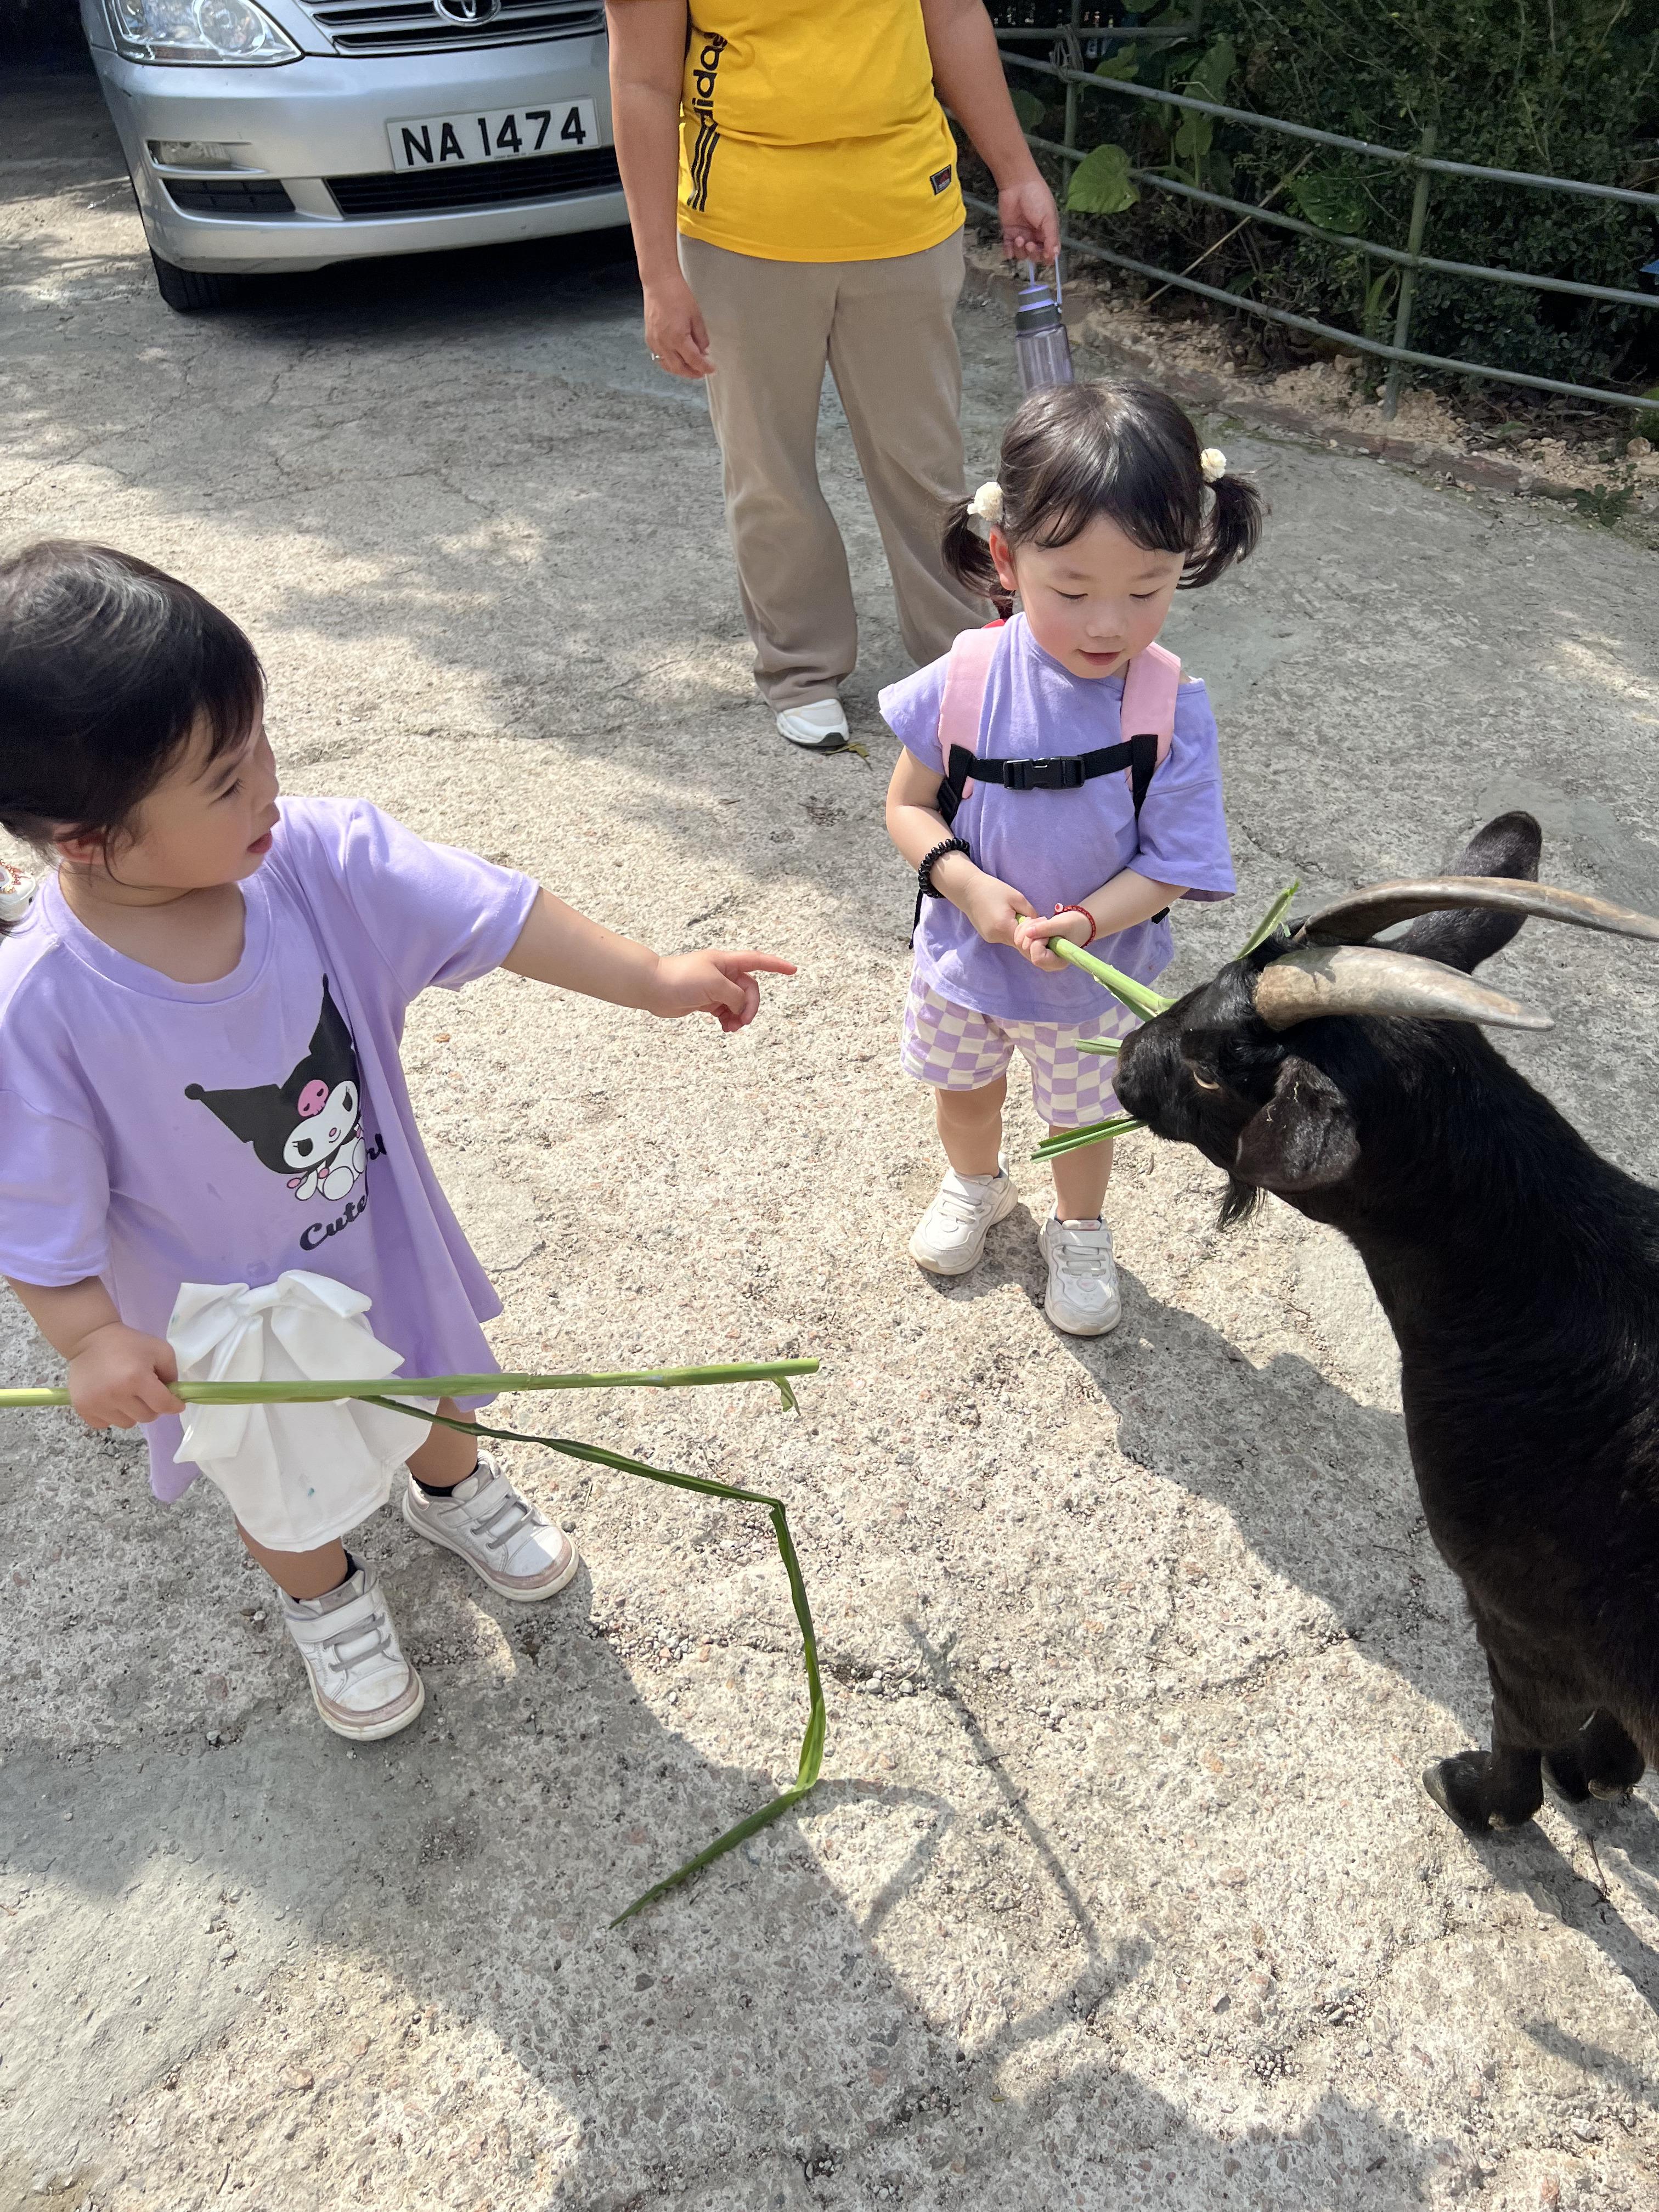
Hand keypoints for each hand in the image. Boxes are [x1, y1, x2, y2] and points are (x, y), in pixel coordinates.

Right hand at [66, 1323, 183, 1430]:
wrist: (90, 1339)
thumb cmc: (128, 1343)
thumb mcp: (160, 1350)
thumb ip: (172, 1374)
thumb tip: (174, 1397)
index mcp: (137, 1378)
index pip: (163, 1405)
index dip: (173, 1405)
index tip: (176, 1403)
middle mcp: (116, 1394)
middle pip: (147, 1417)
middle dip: (152, 1406)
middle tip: (147, 1392)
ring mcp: (96, 1403)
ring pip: (127, 1423)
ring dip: (132, 1412)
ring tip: (126, 1394)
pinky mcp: (82, 1408)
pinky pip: (105, 1424)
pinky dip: (112, 1416)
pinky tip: (110, 1399)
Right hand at [642, 273, 712, 378]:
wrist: (659, 283)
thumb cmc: (677, 294)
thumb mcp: (696, 316)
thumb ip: (701, 337)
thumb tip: (703, 351)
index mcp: (678, 338)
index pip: (694, 360)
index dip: (704, 367)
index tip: (711, 369)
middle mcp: (664, 343)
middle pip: (679, 368)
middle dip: (692, 373)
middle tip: (701, 372)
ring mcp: (655, 342)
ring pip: (668, 366)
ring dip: (680, 370)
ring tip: (690, 369)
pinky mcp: (649, 338)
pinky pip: (659, 357)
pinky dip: (669, 363)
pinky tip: (676, 360)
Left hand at [647, 948, 796, 1030]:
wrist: (652, 988)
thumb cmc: (680, 979)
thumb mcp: (714, 985)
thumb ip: (734, 995)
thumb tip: (741, 1006)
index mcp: (726, 962)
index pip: (757, 961)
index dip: (776, 965)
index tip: (793, 970)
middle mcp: (722, 973)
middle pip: (749, 990)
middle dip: (750, 1006)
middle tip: (743, 1022)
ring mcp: (714, 988)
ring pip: (738, 1003)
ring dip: (739, 1017)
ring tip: (731, 1028)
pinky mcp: (706, 1001)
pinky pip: (726, 1012)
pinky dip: (729, 1020)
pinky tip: (725, 1028)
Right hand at [959, 873, 1036, 948]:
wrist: (967, 889)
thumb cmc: (992, 889)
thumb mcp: (1017, 897)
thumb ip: (1031, 914)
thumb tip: (1040, 925)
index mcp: (1004, 927)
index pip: (1027, 942)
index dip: (1037, 936)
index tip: (1042, 925)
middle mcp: (996, 937)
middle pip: (1020, 944)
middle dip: (1030, 936)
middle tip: (1036, 921)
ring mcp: (990, 938)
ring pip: (1013, 942)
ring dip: (1020, 934)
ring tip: (1021, 917)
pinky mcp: (987, 936)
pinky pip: (1005, 938)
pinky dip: (1011, 932)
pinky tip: (1010, 919)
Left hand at [999, 176, 1060, 264]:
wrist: (1018, 184)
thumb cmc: (1037, 198)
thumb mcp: (1049, 218)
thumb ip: (1051, 238)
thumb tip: (1054, 256)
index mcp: (1047, 232)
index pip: (1049, 252)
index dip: (1046, 257)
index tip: (1044, 255)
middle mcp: (1035, 236)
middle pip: (1034, 255)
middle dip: (1032, 253)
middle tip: (1029, 243)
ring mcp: (1022, 235)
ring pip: (1021, 254)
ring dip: (1020, 251)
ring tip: (1019, 238)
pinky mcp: (1009, 233)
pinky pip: (1008, 249)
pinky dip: (1008, 252)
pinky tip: (1009, 247)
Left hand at [1014, 909, 1091, 971]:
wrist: (1076, 924)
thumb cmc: (1075, 925)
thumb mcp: (1063, 924)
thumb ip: (1046, 929)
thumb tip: (1027, 932)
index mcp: (1057, 963)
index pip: (1037, 958)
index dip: (1038, 942)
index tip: (1048, 933)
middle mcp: (1045, 963)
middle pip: (1025, 949)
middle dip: (1031, 931)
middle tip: (1045, 920)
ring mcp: (1036, 957)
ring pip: (1019, 943)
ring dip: (1027, 927)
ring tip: (1042, 920)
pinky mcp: (1031, 949)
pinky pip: (1018, 939)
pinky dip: (1023, 927)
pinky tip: (1035, 923)